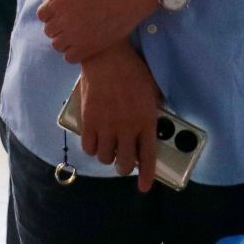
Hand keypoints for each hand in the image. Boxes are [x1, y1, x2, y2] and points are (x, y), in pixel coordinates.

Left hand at [30, 0, 158, 64]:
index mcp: (58, 3)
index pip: (42, 15)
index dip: (51, 12)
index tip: (64, 9)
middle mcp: (64, 21)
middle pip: (49, 31)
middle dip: (57, 25)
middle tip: (72, 20)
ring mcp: (76, 36)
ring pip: (57, 45)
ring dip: (63, 40)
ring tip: (76, 31)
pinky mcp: (90, 47)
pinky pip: (70, 58)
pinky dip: (72, 52)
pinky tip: (82, 42)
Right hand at [75, 45, 162, 191]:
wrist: (106, 56)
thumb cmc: (132, 70)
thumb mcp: (152, 89)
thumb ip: (154, 109)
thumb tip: (155, 122)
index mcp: (145, 120)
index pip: (147, 157)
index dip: (146, 176)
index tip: (144, 187)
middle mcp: (126, 128)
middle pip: (124, 163)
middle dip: (124, 167)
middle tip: (123, 160)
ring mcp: (106, 125)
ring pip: (105, 158)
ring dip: (108, 157)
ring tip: (109, 148)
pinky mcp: (89, 121)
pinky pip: (89, 147)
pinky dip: (92, 148)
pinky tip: (96, 141)